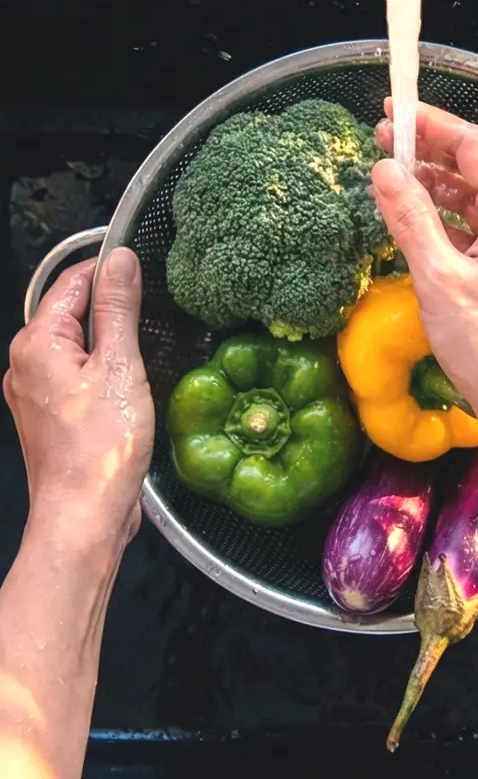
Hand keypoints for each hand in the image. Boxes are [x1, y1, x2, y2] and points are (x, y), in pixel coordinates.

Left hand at [4, 249, 153, 546]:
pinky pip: (77, 380)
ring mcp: (35, 393)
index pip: (73, 282)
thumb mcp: (121, 367)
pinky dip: (104, 378)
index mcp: (37, 343)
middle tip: (151, 328)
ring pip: (78, 350)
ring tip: (141, 366)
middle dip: (113, 316)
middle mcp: (26, 364)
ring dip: (111, 350)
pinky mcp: (51, 418)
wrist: (84, 516)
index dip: (110, 273)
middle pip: (73, 315)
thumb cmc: (99, 452)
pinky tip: (127, 396)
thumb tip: (120, 262)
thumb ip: (119, 309)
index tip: (143, 275)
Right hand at [373, 102, 477, 455]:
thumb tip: (384, 171)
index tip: (390, 113)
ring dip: (439, 190)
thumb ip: (410, 220)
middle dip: (432, 154)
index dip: (430, 124)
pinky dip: (451, 226)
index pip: (474, 147)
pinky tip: (422, 231)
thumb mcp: (439, 279)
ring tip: (396, 183)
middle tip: (385, 144)